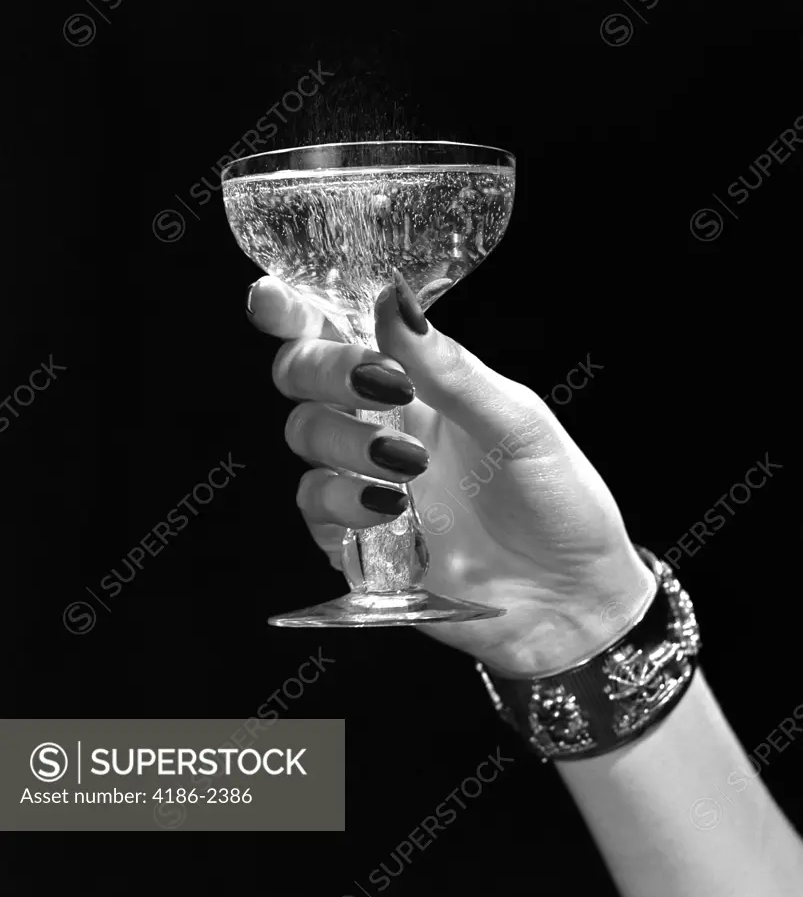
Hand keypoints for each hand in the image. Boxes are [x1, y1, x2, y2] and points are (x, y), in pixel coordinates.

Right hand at [248, 274, 655, 677]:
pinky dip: (343, 501)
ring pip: (305, 435)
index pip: (342, 329)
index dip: (296, 310)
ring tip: (407, 464)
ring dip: (344, 439)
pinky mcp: (359, 539)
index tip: (272, 300)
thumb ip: (450, 369)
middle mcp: (382, 422)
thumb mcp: (517, 423)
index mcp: (419, 381)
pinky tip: (390, 511)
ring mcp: (367, 480)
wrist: (572, 596)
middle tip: (382, 386)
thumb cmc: (559, 499)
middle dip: (323, 370)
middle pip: (304, 375)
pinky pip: (316, 507)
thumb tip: (393, 301)